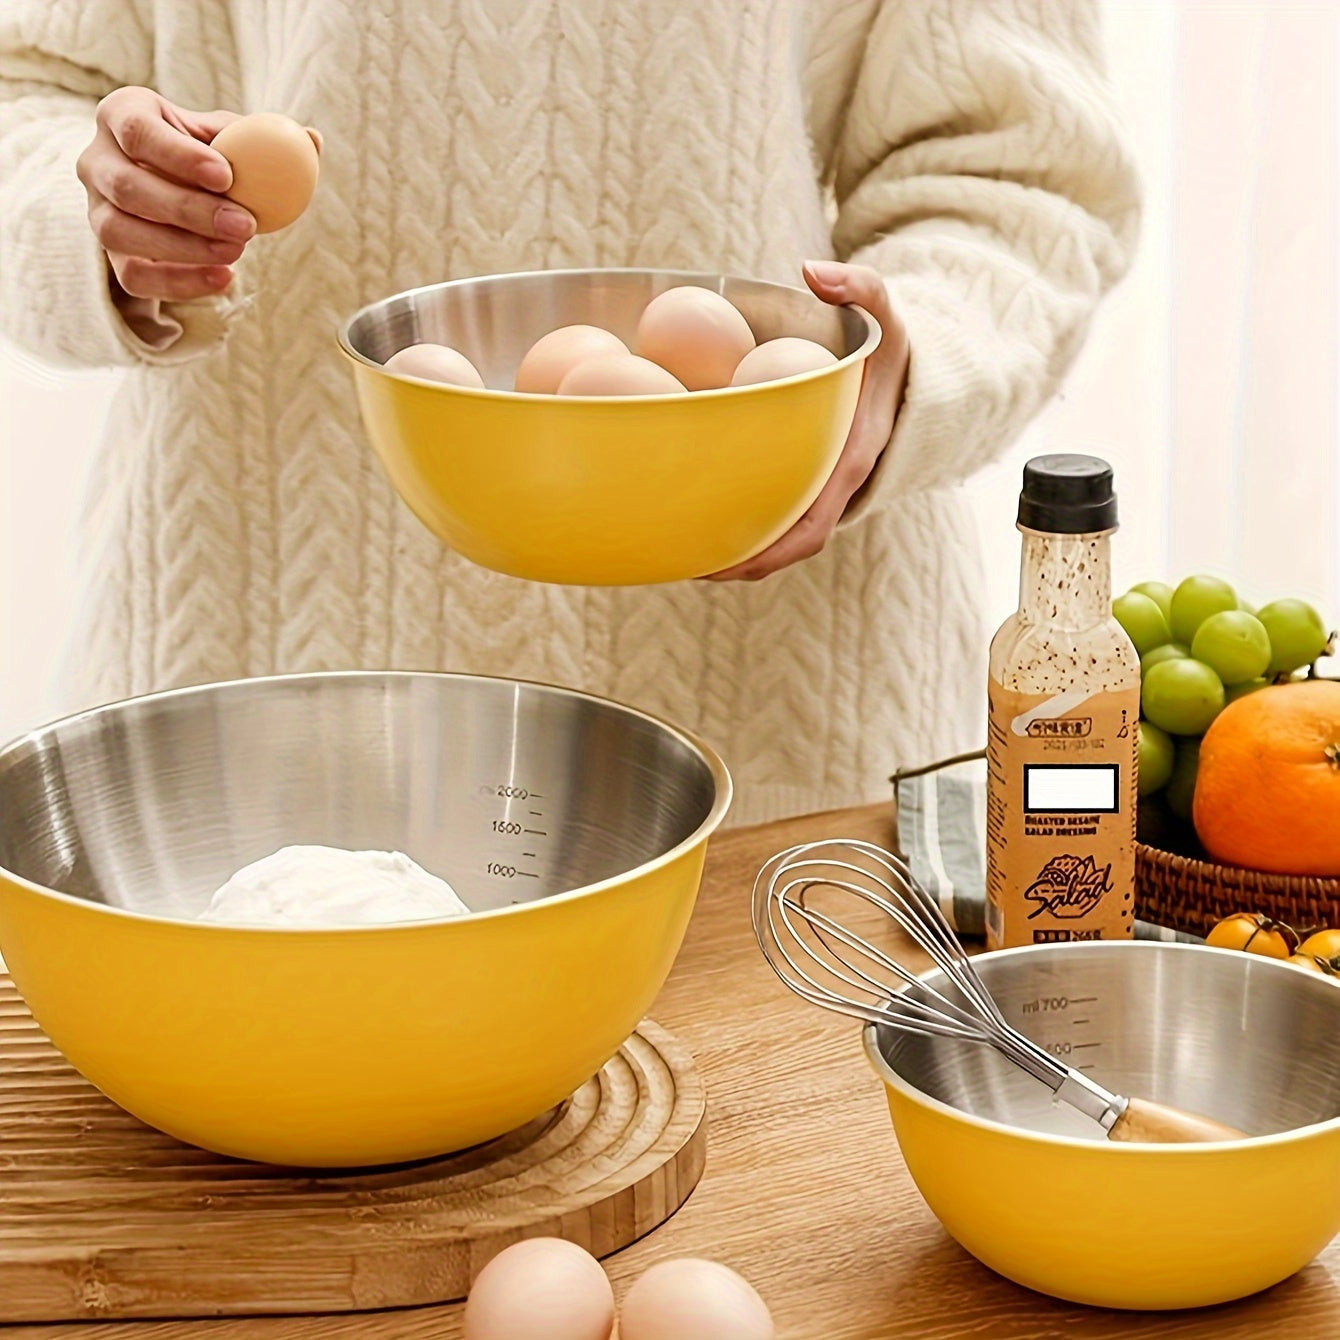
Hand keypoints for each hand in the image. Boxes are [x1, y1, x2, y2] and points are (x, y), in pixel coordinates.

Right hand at [76, 87, 253, 301]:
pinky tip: (225, 279)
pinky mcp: (112, 255)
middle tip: (245, 224)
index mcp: (122, 114)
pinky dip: (180, 283)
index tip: (227, 177)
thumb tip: (312, 141)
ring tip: (237, 251)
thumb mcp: (234, 136)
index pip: (137, 132)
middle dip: (188, 209)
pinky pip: (134, 278)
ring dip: (183, 248)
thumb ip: (268, 138)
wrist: (185, 189)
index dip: (179, 156)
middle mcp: (96, 160)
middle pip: (128, 187)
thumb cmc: (212, 154)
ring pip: (120, 233)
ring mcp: (97, 210)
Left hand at [707, 260, 909, 580]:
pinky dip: (737, 527)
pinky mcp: (806, 485)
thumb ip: (857, 286)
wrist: (909, 373)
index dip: (771, 549)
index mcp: (850, 462)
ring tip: (679, 557)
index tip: (728, 559)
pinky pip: (773, 516)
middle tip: (685, 564)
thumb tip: (811, 271)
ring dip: (733, 556)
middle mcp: (835, 488)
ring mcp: (821, 491)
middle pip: (786, 547)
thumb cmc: (890, 346)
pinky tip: (694, 520)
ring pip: (777, 540)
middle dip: (740, 564)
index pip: (811, 526)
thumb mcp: (885, 312)